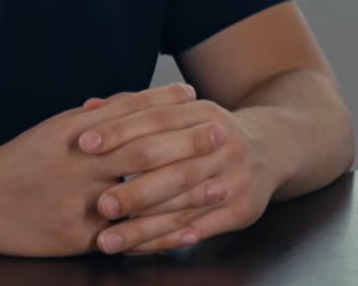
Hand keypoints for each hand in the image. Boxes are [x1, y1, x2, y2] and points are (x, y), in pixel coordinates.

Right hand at [0, 83, 202, 257]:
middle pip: (141, 154)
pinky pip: (126, 237)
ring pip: (139, 198)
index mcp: (72, 135)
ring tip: (219, 186)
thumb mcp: (57, 129)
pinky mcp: (75, 238)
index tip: (198, 96)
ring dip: (183, 193)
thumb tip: (149, 97)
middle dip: (185, 144)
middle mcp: (76, 167)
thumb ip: (102, 114)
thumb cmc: (21, 161)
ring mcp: (76, 205)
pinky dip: (159, 235)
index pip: (127, 115)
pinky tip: (188, 232)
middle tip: (223, 134)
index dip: (165, 105)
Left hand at [72, 87, 280, 255]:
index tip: (85, 144)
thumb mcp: (185, 113)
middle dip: (136, 190)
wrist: (272, 149)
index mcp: (206, 114)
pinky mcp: (242, 210)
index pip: (160, 119)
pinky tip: (136, 248)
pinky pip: (198, 230)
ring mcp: (236, 179)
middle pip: (176, 169)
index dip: (121, 130)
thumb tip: (89, 107)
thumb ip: (138, 113)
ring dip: (143, 227)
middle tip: (101, 205)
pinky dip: (165, 241)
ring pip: (184, 207)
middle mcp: (225, 145)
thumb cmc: (210, 134)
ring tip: (107, 239)